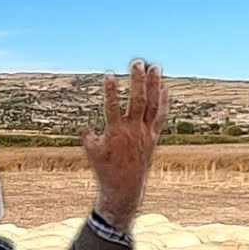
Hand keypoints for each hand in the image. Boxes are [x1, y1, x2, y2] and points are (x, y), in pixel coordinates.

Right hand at [82, 59, 171, 229]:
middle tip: (137, 62)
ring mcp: (145, 132)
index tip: (108, 75)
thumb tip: (85, 127)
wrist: (125, 186)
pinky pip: (160, 116)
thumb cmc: (105, 169)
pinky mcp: (153, 136)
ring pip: (153, 104)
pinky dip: (164, 102)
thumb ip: (88, 136)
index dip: (110, 91)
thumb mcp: (91, 152)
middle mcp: (133, 130)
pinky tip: (164, 88)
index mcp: (115, 132)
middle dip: (137, 80)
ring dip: (154, 85)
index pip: (112, 107)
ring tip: (155, 67)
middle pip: (138, 100)